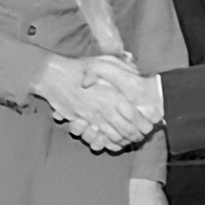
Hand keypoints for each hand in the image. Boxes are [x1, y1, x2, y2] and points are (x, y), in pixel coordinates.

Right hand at [35, 55, 153, 150]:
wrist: (54, 76)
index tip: (150, 124)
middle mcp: (104, 109)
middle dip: (138, 134)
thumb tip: (139, 71)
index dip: (144, 123)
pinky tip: (116, 141)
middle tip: (144, 134)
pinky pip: (98, 137)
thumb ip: (123, 67)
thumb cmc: (79, 67)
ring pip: (114, 136)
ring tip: (133, 139)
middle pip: (126, 129)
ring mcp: (92, 118)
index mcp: (112, 95)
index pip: (133, 115)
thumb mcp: (104, 62)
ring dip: (125, 140)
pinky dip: (109, 142)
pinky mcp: (82, 123)